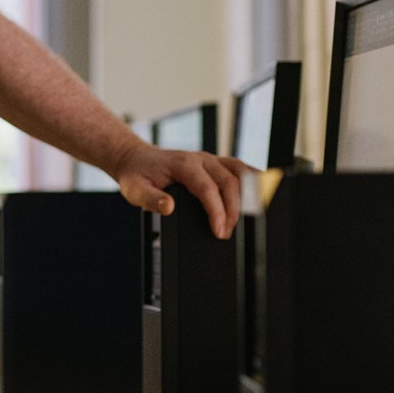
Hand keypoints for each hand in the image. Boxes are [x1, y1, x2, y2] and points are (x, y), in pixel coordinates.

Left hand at [115, 141, 246, 239]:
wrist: (136, 159)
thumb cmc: (137, 175)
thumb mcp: (135, 190)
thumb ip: (150, 200)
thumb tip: (168, 207)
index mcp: (183, 164)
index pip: (207, 188)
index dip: (217, 211)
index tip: (219, 231)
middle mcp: (200, 159)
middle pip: (229, 181)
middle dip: (233, 210)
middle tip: (227, 234)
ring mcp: (210, 159)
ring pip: (239, 172)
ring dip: (248, 194)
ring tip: (249, 218)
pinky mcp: (214, 163)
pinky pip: (239, 169)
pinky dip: (252, 180)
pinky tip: (259, 194)